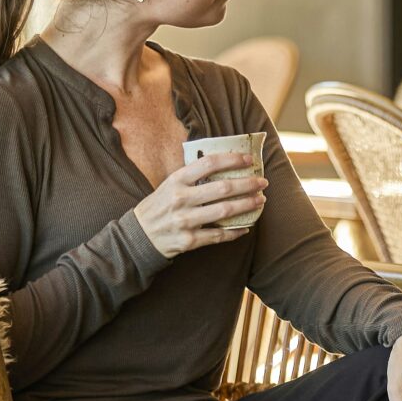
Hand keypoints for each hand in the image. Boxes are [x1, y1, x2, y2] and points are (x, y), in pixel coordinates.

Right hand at [132, 154, 266, 258]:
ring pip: (225, 211)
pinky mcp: (189, 240)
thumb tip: (224, 165)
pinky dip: (235, 231)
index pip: (208, 163)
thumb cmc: (158, 206)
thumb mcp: (169, 185)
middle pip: (223, 188)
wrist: (138, 236)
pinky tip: (246, 227)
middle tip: (263, 183)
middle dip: (247, 184)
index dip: (232, 159)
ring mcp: (185, 221)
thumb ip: (192, 176)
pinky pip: (218, 236)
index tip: (249, 159)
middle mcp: (181, 199)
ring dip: (247, 205)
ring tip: (260, 201)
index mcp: (176, 180)